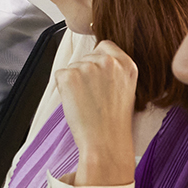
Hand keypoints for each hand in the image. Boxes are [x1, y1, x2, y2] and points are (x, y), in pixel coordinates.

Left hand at [56, 40, 139, 185]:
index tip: (100, 77)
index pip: (105, 46)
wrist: (106, 142)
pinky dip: (63, 88)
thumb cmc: (115, 122)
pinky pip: (60, 74)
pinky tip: (77, 102)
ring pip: (73, 66)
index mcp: (127, 64)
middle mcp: (108, 61)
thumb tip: (96, 59)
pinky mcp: (69, 75)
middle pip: (87, 56)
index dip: (99, 61)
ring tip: (87, 102)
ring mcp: (88, 66)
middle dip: (86, 72)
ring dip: (75, 81)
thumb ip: (115, 70)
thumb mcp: (126, 89)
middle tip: (94, 96)